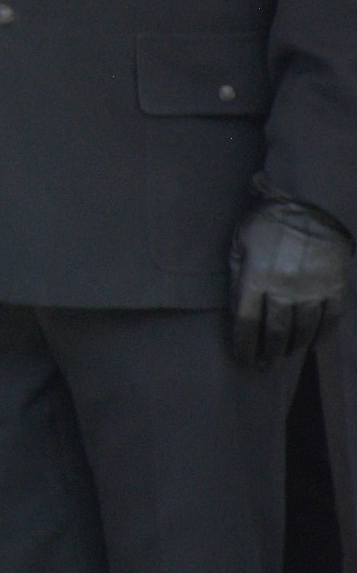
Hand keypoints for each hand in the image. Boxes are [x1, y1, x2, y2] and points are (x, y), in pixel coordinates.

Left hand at [232, 197, 352, 364]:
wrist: (311, 206)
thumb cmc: (267, 223)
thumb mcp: (240, 244)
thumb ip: (237, 275)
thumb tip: (237, 309)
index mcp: (255, 276)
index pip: (245, 322)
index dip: (242, 344)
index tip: (240, 358)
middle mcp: (284, 288)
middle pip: (274, 332)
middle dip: (266, 353)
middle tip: (261, 366)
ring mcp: (312, 290)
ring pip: (302, 331)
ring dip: (291, 347)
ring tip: (283, 355)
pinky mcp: (335, 288)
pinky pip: (329, 321)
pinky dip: (320, 337)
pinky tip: (311, 344)